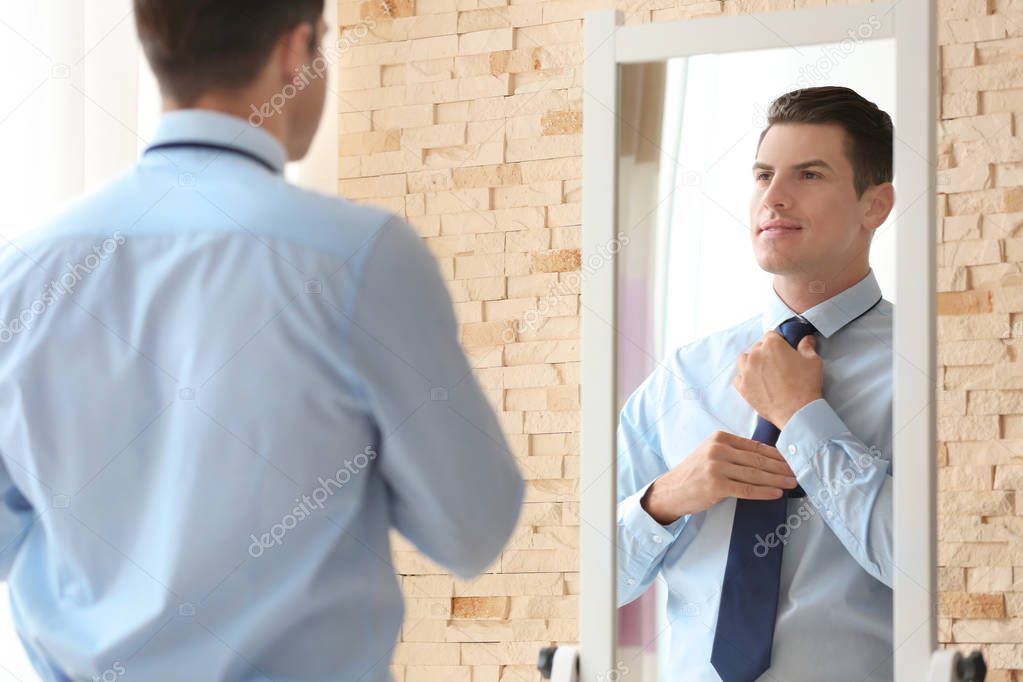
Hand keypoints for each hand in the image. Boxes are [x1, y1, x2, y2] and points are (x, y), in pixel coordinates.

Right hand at [641, 430, 798, 524]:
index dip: (776, 455)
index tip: (792, 462)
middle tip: (798, 473)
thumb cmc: (695, 473)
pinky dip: (763, 492)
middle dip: (781, 468)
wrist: (672, 490)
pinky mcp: (716, 485)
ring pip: (754, 474)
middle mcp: (718, 449)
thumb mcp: (712, 453)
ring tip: (792, 484)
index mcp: (720, 438)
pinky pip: (746, 489)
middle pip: (757, 460)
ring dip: (776, 480)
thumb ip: (735, 452)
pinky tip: (776, 493)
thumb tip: (768, 458)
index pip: (755, 447)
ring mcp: (716, 467)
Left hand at [733, 330, 822, 428]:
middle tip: (778, 364)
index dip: (779, 341)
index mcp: (772, 345)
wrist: (797, 411)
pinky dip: (745, 379)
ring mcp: (747, 371)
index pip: (771, 335)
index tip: (784, 350)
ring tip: (764, 372)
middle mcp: (756, 355)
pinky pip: (738, 378)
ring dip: (752, 362)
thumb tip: (806, 339)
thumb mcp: (813, 360)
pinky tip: (756, 383)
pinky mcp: (742, 387)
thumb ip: (807, 346)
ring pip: (744, 360)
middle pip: (758, 347)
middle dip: (767, 353)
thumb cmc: (806, 385)